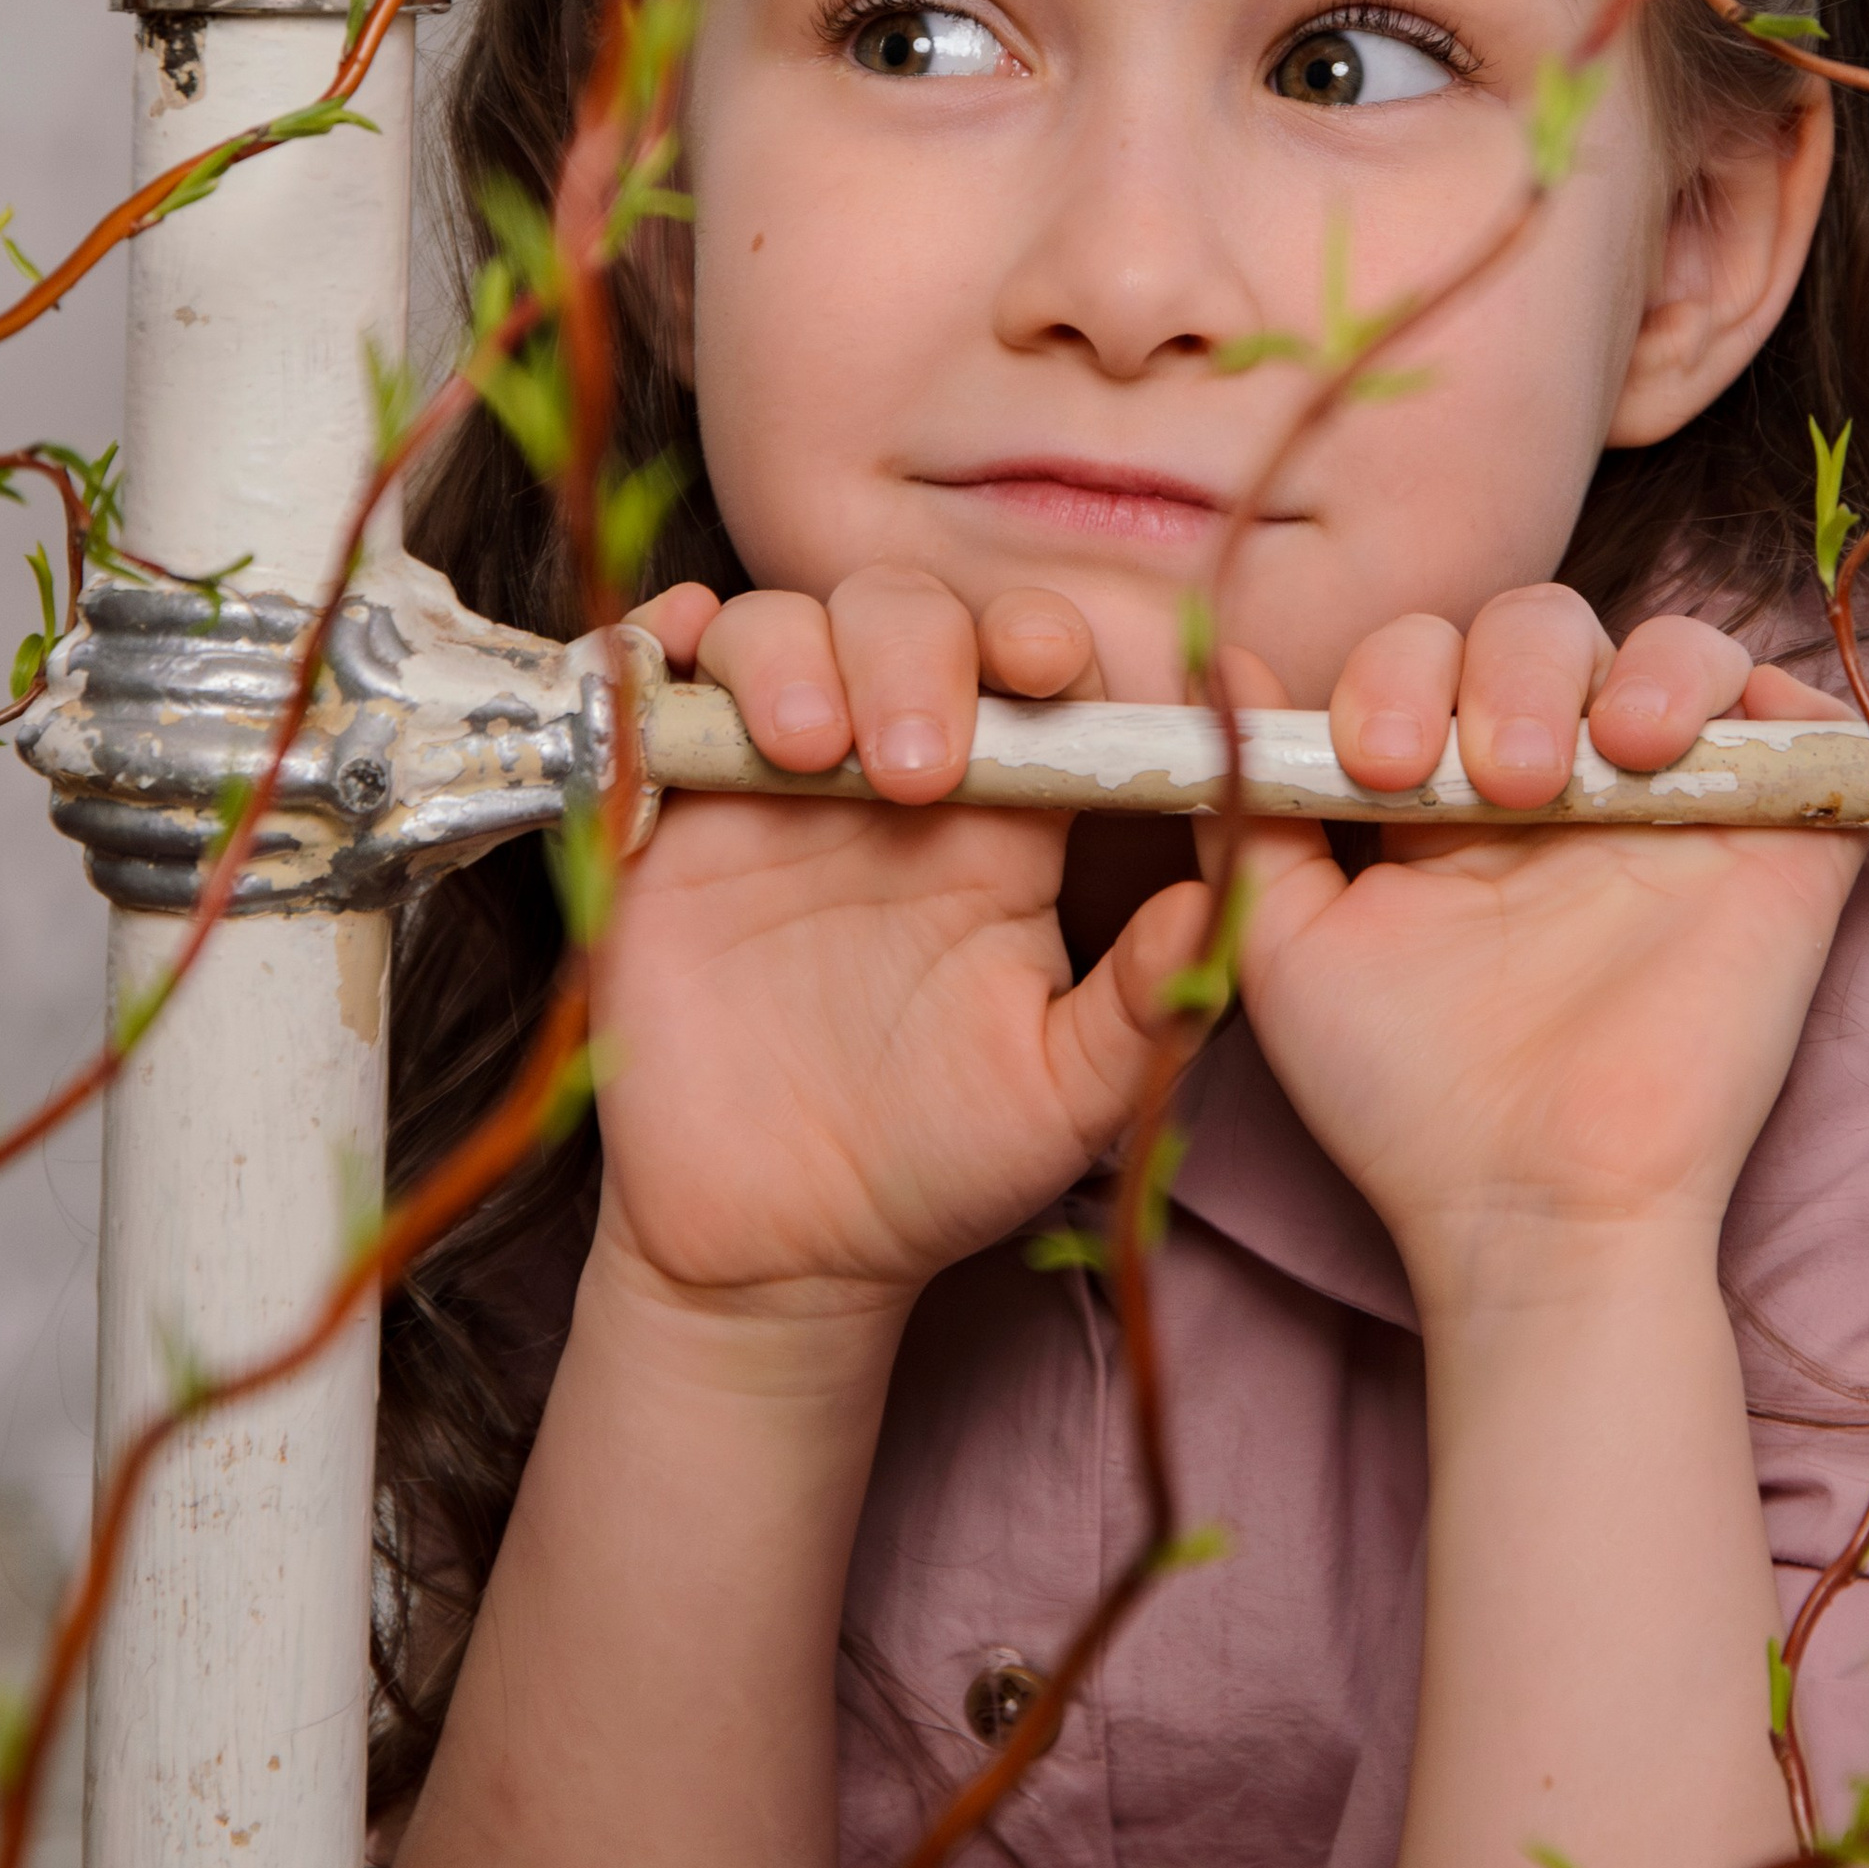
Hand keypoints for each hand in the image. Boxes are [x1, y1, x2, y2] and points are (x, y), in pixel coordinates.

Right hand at [589, 574, 1207, 1317]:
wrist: (778, 1248)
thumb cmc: (938, 1160)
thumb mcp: (1060, 1094)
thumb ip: (1144, 1002)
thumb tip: (1226, 899)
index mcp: (1000, 813)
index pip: (1027, 668)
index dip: (1044, 640)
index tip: (1052, 668)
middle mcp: (884, 768)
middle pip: (906, 618)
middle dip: (920, 655)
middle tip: (921, 768)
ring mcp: (766, 781)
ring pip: (777, 630)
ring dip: (795, 656)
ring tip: (814, 753)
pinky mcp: (657, 817)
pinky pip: (642, 684)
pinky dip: (650, 648)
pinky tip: (671, 660)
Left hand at [1225, 588, 1865, 1306]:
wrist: (1539, 1206)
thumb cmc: (1406, 1096)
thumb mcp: (1290, 945)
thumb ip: (1251, 807)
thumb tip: (1222, 671)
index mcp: (1451, 797)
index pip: (1430, 654)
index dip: (1398, 674)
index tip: (1377, 762)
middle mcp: (1568, 784)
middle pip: (1543, 628)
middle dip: (1506, 672)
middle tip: (1499, 783)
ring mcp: (1676, 807)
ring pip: (1671, 645)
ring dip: (1631, 666)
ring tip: (1610, 751)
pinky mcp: (1776, 841)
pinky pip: (1789, 709)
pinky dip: (1752, 688)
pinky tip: (1687, 743)